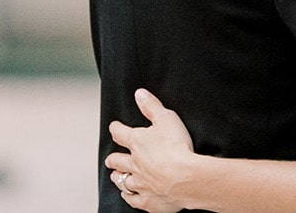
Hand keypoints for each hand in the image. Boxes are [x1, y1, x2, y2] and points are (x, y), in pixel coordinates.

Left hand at [105, 88, 197, 212]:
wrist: (185, 178)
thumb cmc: (177, 148)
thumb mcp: (166, 119)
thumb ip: (152, 106)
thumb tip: (140, 94)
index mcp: (137, 142)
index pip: (120, 133)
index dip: (116, 129)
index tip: (115, 127)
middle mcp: (134, 164)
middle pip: (117, 161)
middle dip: (113, 159)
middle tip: (111, 159)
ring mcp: (139, 183)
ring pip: (123, 181)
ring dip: (119, 178)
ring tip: (116, 176)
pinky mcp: (147, 200)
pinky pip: (133, 200)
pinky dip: (129, 197)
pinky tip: (128, 196)